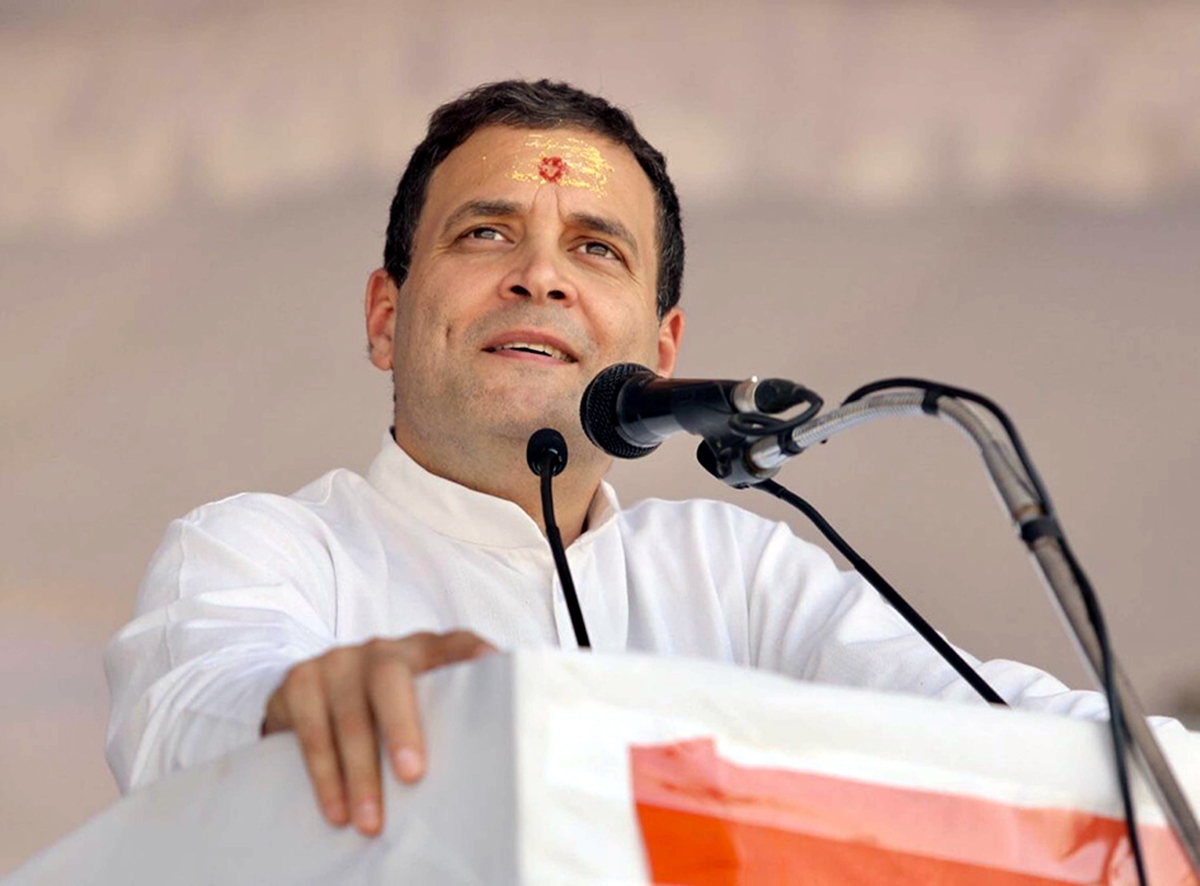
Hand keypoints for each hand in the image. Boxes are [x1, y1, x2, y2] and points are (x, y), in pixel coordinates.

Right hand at [262, 630, 494, 835]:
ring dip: (358, 773)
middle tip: (411, 775)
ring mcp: (339, 661)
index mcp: (424, 650)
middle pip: (389, 680)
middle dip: (400, 728)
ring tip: (369, 821)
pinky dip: (323, 772)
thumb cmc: (389, 708)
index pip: (455, 643)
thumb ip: (459, 711)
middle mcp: (382, 648)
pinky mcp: (301, 679)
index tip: (488, 664)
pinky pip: (308, 727)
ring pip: (348, 714)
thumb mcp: (424, 701)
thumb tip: (518, 742)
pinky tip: (335, 808)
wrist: (315, 693)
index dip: (471, 651)